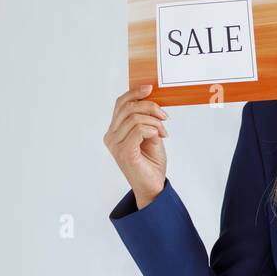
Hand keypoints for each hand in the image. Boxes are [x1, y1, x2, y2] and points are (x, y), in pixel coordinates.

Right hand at [104, 84, 169, 207]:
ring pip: (135, 118)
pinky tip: (159, 138)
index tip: (150, 88)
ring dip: (155, 122)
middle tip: (165, 117)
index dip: (134, 93)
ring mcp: (115, 145)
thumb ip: (146, 120)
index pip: (120, 104)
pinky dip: (153, 130)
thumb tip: (151, 100)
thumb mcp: (150, 135)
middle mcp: (111, 137)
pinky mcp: (124, 152)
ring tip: (163, 133)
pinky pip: (139, 130)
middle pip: (128, 108)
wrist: (153, 186)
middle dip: (150, 107)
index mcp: (114, 131)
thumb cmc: (151, 163)